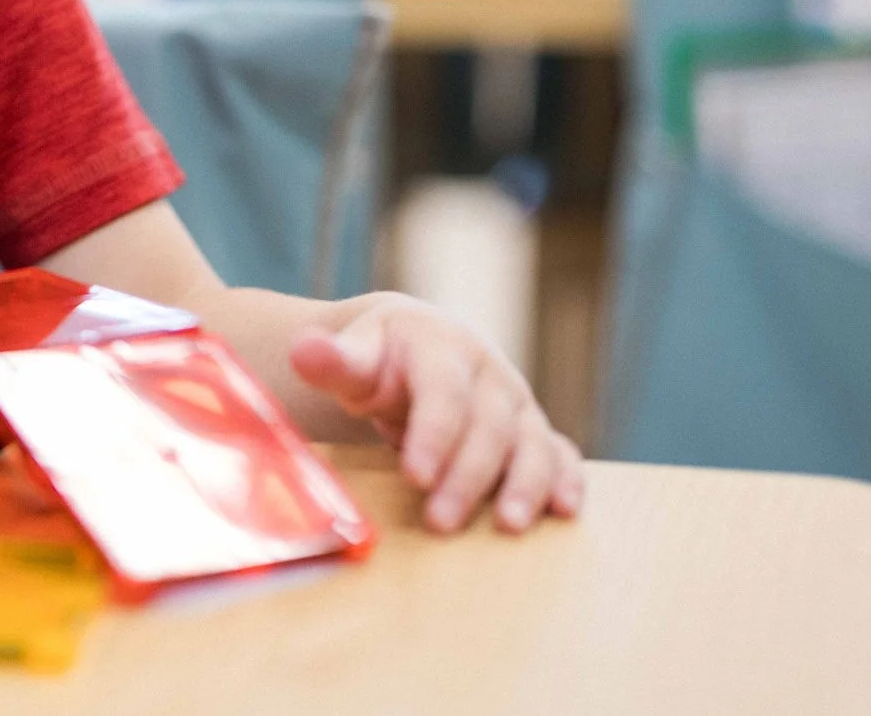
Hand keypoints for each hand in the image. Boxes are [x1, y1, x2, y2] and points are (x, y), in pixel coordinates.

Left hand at [287, 295, 583, 534]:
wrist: (411, 345)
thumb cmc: (376, 358)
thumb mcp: (351, 356)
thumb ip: (330, 360)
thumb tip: (304, 350)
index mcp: (440, 344)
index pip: (443, 390)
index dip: (434, 433)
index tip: (415, 476)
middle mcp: (487, 371)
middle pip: (488, 425)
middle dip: (467, 476)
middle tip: (439, 523)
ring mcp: (515, 400)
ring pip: (531, 441)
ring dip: (525, 484)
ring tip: (507, 526)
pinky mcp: (531, 428)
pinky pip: (559, 452)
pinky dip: (566, 479)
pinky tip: (563, 511)